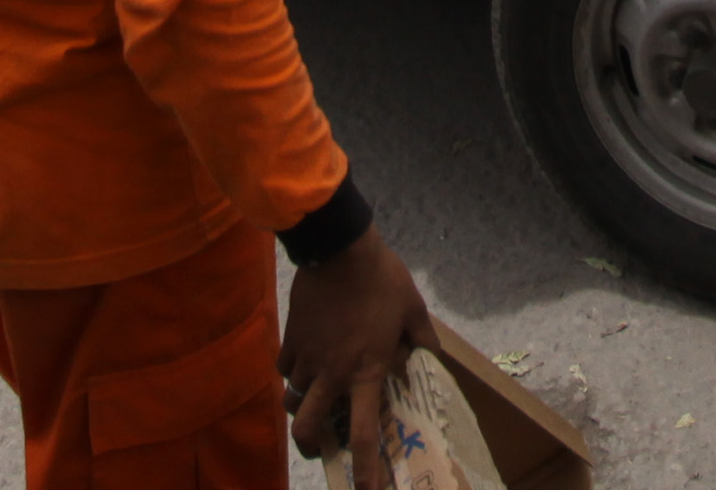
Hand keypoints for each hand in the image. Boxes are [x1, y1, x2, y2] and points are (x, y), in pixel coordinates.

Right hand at [280, 229, 433, 489]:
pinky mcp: (292, 338)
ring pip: (292, 399)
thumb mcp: (413, 309)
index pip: (365, 432)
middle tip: (318, 447)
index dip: (364, 469)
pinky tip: (301, 364)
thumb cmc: (381, 279)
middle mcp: (334, 373)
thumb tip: (429, 358)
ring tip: (309, 403)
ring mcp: (308, 357)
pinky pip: (285, 369)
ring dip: (300, 406)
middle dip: (310, 447)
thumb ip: (422, 340)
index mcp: (367, 371)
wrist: (338, 248)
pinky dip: (291, 373)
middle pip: (308, 428)